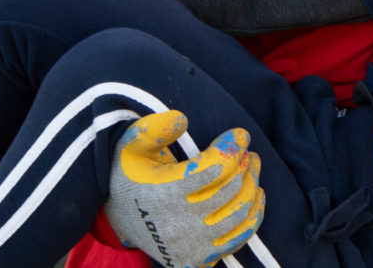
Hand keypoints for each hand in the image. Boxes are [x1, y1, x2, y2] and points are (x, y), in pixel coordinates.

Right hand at [107, 111, 264, 267]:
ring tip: (253, 168)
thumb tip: (183, 118)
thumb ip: (151, 130)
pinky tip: (256, 196)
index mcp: (163, 193)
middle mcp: (177, 224)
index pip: (214, 167)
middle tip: (249, 151)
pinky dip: (252, 216)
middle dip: (246, 165)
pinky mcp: (195, 261)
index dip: (233, 146)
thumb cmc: (128, 175)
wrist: (116, 219)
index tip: (241, 134)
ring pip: (239, 214)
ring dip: (253, 187)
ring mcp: (189, 246)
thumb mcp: (129, 146)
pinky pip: (237, 239)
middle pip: (231, 189)